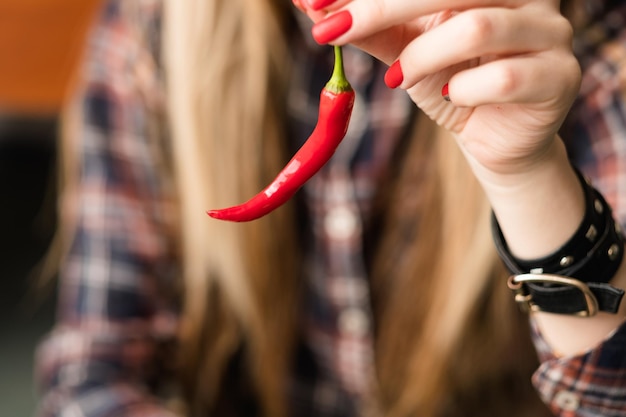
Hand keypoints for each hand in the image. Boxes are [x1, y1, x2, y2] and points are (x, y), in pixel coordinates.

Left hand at [296, 0, 580, 178]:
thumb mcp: (404, 49)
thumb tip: (310, 6)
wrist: (493, 136)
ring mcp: (550, 31)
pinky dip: (463, 90)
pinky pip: (504, 79)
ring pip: (478, 28)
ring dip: (422, 56)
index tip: (316, 4)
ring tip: (398, 78)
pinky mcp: (559, 77)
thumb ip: (368, 27)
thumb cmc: (450, 81)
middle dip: (381, 6)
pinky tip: (452, 96)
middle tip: (330, 29)